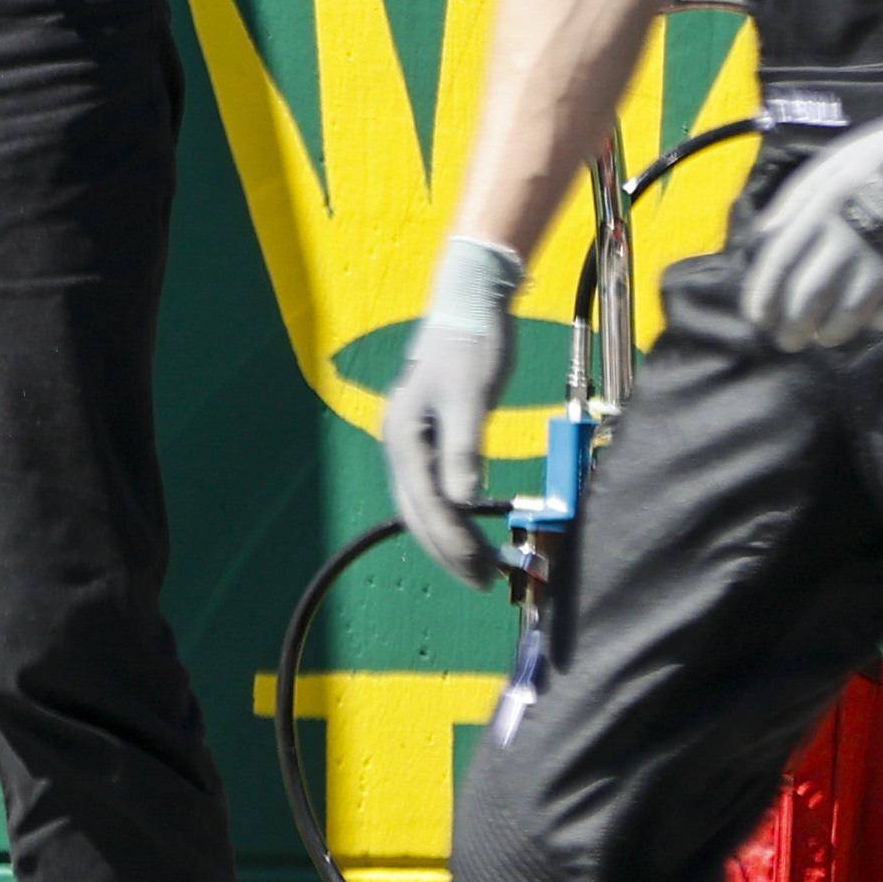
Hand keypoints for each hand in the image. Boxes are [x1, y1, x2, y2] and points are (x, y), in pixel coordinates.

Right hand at [377, 233, 527, 585]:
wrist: (470, 300)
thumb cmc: (470, 344)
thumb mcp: (469, 396)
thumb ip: (464, 449)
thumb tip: (463, 501)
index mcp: (404, 435)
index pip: (427, 504)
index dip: (454, 541)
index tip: (482, 568)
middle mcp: (399, 443)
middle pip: (417, 512)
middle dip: (448, 550)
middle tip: (484, 581)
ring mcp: (410, 441)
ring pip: (421, 505)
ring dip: (448, 538)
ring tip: (480, 565)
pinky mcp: (427, 437)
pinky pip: (432, 489)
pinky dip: (450, 515)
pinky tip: (468, 527)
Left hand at [738, 54, 882, 353]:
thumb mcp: (837, 160)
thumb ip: (797, 200)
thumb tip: (764, 239)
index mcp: (824, 206)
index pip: (778, 265)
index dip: (762, 298)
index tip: (759, 318)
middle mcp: (852, 237)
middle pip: (806, 299)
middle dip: (791, 327)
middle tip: (788, 340)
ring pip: (847, 316)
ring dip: (831, 333)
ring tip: (826, 336)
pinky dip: (879, 324)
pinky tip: (876, 318)